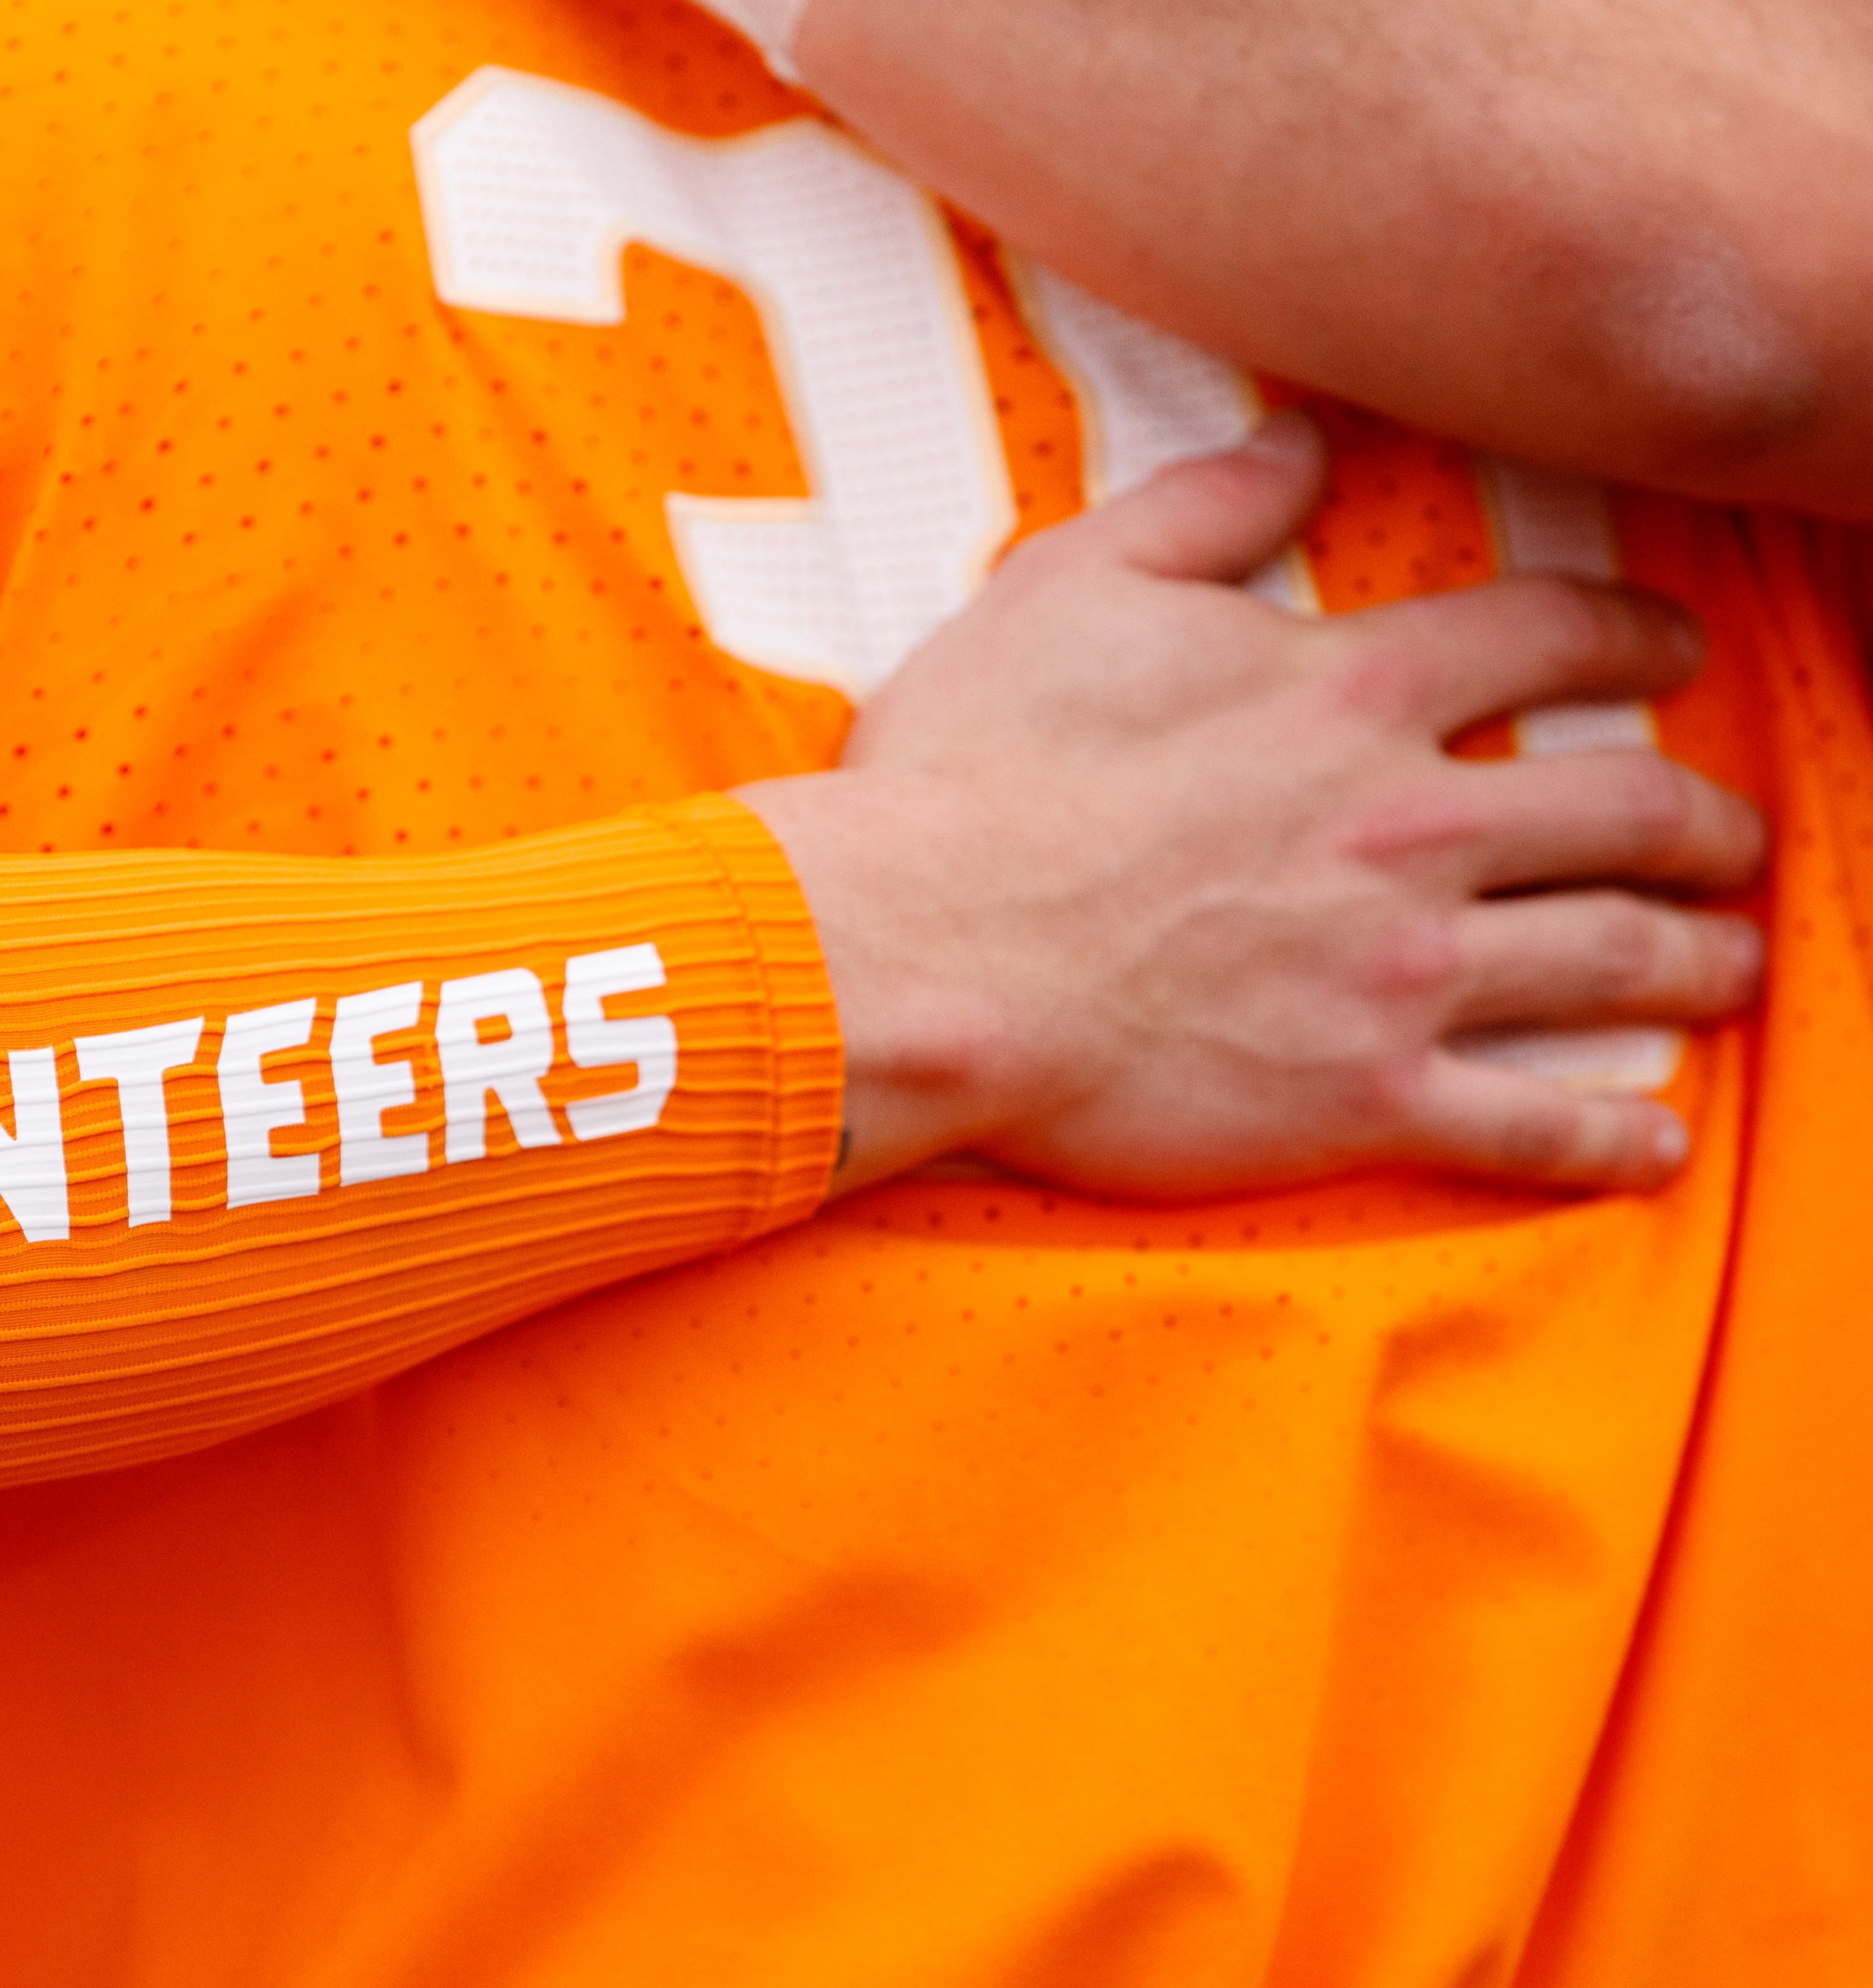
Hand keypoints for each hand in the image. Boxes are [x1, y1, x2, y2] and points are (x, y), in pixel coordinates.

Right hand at [734, 412, 1765, 1199]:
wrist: (918, 953)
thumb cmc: (972, 772)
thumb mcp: (1066, 587)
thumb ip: (1203, 506)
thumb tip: (1304, 438)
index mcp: (1348, 694)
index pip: (1548, 639)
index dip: (1633, 638)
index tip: (1674, 653)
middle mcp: (1410, 826)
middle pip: (1629, 812)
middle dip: (1706, 824)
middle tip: (1731, 838)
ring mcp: (1397, 970)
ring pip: (1616, 960)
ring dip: (1701, 962)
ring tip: (1733, 966)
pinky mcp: (1360, 1094)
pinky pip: (1532, 1126)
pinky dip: (1613, 1136)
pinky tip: (1657, 1139)